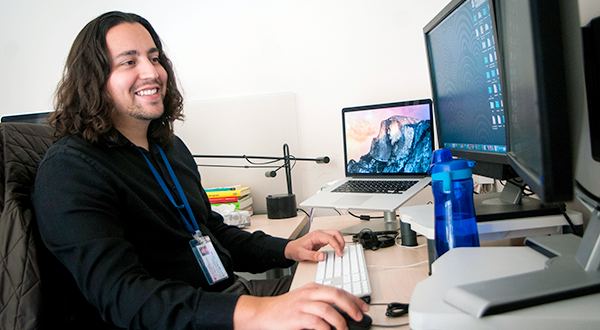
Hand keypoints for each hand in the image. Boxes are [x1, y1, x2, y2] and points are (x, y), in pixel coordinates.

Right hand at [233, 282, 368, 329]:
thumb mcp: (304, 300)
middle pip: (336, 295)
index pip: (338, 290)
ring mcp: (303, 305)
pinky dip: (326, 328)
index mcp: (313, 288)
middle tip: (359, 317)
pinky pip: (316, 322)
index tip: (364, 307)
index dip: (354, 299)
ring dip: (340, 321)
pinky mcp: (297, 317)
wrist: (263, 312)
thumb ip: (321, 302)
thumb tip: (341, 312)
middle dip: (351, 306)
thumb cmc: (285, 308)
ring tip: (344, 329)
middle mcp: (309, 294)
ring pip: (328, 309)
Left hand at [284, 229, 344, 261]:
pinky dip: (337, 243)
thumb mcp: (302, 254)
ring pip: (335, 234)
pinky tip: (337, 249)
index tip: (339, 253)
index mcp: (315, 235)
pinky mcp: (322, 239)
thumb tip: (322, 257)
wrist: (292, 248)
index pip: (330, 238)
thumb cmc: (296, 250)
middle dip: (341, 241)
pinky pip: (332, 239)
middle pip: (335, 233)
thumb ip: (313, 256)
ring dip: (340, 241)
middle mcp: (319, 233)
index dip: (336, 246)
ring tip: (341, 251)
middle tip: (342, 251)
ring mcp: (321, 235)